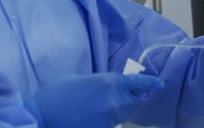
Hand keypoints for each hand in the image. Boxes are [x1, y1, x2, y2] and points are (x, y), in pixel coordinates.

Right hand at [25, 73, 164, 127]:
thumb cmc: (56, 94)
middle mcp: (114, 99)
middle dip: (132, 99)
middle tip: (123, 98)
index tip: (160, 85)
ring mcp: (110, 118)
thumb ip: (100, 82)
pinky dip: (107, 120)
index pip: (138, 83)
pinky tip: (93, 117)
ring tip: (101, 108)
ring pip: (123, 114)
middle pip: (134, 102)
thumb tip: (109, 86)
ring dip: (118, 110)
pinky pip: (112, 124)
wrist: (42, 116)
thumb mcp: (80, 79)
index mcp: (109, 82)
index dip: (151, 84)